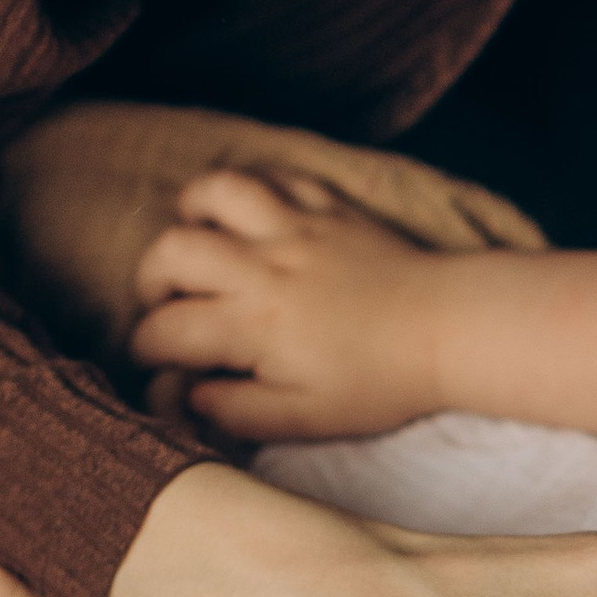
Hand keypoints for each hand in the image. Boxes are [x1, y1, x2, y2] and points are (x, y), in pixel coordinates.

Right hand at [127, 165, 450, 440]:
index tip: (159, 362)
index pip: (165, 329)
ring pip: (217, 190)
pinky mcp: (329, 207)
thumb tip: (188, 397)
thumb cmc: (381, 382)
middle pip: (171, 251)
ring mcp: (295, 228)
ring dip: (193, 211)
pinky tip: (254, 216)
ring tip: (199, 239)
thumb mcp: (306, 419)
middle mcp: (263, 267)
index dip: (147, 350)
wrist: (449, 329)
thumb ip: (237, 412)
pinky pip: (274, 177)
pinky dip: (253, 190)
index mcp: (252, 324)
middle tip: (169, 302)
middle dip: (152, 279)